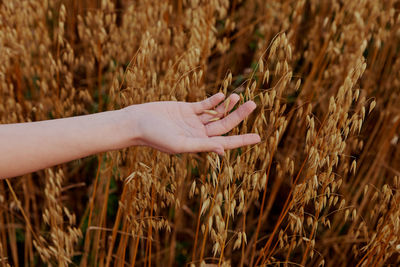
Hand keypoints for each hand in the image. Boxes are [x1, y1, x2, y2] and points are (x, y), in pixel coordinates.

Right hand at [123, 93, 260, 154]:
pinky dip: (213, 100)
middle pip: (224, 125)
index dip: (242, 140)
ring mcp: (193, 121)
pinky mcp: (186, 109)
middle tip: (253, 104)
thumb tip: (223, 151)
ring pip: (216, 113)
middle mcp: (198, 133)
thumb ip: (202, 146)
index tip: (258, 137)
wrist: (137, 122)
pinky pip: (204, 105)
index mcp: (199, 144)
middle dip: (239, 115)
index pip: (225, 142)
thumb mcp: (180, 144)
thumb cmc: (156, 136)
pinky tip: (222, 95)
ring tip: (239, 96)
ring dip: (228, 106)